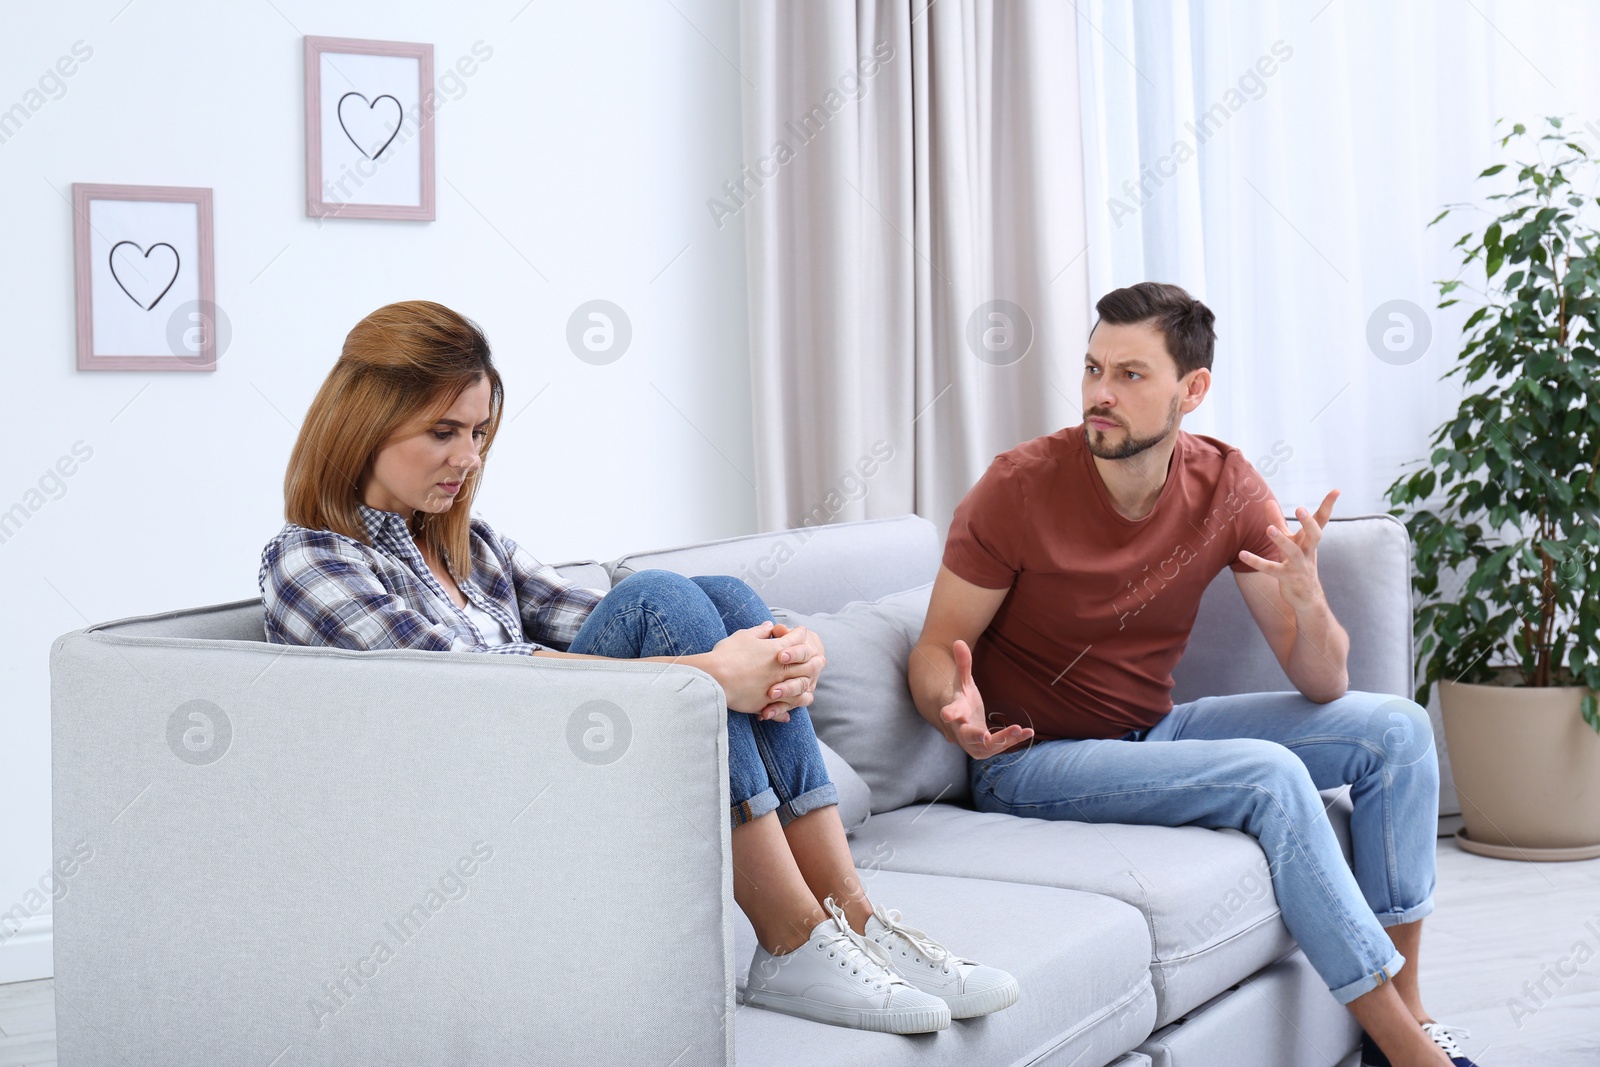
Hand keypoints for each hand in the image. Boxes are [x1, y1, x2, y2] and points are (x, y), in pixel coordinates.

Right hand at [707, 621, 822, 719]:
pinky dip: (786, 710)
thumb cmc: (727, 655)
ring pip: (800, 688)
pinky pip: (782, 708)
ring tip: (811, 687)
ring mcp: (775, 687)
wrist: (715, 678)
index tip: (802, 632)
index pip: (796, 638)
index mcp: (777, 649)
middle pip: (806, 664)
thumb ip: (759, 632)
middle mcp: (780, 669)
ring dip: (807, 686)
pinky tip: (788, 713)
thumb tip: (770, 626)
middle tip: (820, 660)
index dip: (800, 634)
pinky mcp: (766, 702)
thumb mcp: (744, 636)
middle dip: (814, 661)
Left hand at [761, 622, 824, 720]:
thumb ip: (780, 633)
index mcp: (807, 652)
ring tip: (767, 703)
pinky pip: (788, 708)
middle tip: (772, 691)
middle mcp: (808, 672)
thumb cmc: (782, 640)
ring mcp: (802, 687)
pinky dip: (777, 712)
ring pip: (800, 698)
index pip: (805, 653)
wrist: (787, 655)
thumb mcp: (781, 635)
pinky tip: (764, 714)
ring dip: (783, 701)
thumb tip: (777, 628)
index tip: (780, 656)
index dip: (795, 654)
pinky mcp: (794, 700)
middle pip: (803, 681)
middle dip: (788, 687)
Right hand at [939, 640, 1032, 759]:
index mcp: (955, 712)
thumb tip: (958, 640)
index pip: (950, 712)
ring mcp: (973, 744)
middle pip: (967, 736)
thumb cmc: (962, 699)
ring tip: (1018, 729)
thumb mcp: (962, 682)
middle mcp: (961, 731)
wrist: (960, 723)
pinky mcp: (986, 749)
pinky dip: (1014, 740)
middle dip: (976, 737)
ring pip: (987, 746)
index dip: (949, 713)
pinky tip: (1029, 732)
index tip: (948, 715)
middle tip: (986, 737)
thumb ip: (963, 664)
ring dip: (1002, 739)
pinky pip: (1001, 747)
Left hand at [1238, 489, 1338, 612]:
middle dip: (1309, 523)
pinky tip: (1243, 553)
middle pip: (1314, 535)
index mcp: (1309, 541)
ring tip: (1269, 529)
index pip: (1321, 521)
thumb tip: (1267, 501)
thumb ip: (1277, 521)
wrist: (1308, 598)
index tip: (1337, 490)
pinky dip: (1257, 561)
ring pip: (1292, 552)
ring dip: (1281, 540)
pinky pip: (1271, 569)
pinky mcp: (1286, 578)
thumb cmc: (1298, 564)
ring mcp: (1298, 566)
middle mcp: (1307, 552)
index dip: (1328, 506)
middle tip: (1300, 508)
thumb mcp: (1290, 542)